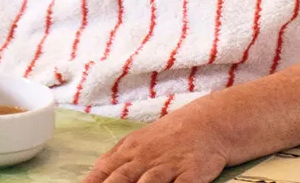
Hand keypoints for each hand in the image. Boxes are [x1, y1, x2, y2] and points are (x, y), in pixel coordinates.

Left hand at [83, 102, 230, 182]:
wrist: (209, 122)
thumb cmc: (169, 137)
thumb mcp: (137, 143)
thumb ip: (115, 162)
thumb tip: (90, 180)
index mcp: (128, 151)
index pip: (102, 171)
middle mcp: (145, 158)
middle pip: (120, 180)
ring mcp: (168, 166)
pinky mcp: (192, 173)